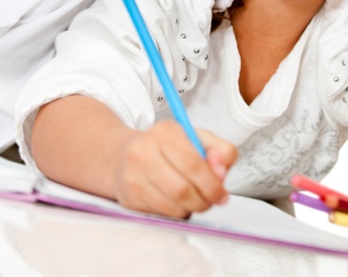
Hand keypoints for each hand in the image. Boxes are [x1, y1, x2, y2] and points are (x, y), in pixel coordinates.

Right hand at [113, 120, 236, 217]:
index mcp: (165, 132)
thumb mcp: (198, 139)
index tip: (222, 193)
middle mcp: (143, 151)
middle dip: (204, 201)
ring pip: (173, 206)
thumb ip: (221, 150)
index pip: (193, 165)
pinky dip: (175, 213)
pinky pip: (162, 214)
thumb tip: (221, 172)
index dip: (212, 184)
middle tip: (210, 200)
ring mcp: (133, 175)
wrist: (125, 155)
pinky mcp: (129, 197)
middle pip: (182, 190)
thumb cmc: (168, 148)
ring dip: (190, 208)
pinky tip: (175, 201)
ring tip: (192, 198)